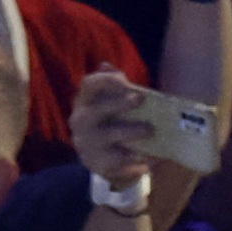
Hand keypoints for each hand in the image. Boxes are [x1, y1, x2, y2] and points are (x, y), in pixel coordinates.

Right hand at [69, 67, 160, 190]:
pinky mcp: (97, 165)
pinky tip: (147, 159)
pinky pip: (117, 162)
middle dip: (118, 104)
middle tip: (140, 99)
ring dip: (130, 132)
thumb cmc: (111, 122)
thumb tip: (106, 65)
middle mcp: (81, 122)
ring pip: (107, 137)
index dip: (106, 81)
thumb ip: (113, 84)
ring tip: (150, 131)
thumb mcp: (111, 101)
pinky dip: (134, 160)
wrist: (101, 159)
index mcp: (85, 102)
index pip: (89, 85)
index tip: (125, 80)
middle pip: (96, 110)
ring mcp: (87, 145)